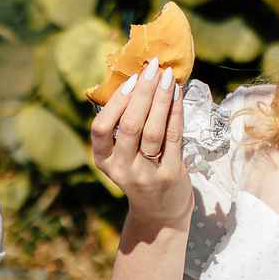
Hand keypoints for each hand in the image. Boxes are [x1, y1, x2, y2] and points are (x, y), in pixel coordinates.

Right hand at [90, 60, 189, 226]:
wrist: (160, 211)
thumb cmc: (140, 170)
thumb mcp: (122, 154)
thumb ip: (124, 125)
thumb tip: (138, 80)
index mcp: (104, 160)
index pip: (100, 129)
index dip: (115, 102)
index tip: (131, 80)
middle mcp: (122, 169)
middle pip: (130, 125)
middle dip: (143, 93)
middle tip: (153, 68)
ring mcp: (146, 174)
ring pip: (153, 130)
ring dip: (161, 99)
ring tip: (168, 76)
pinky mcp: (170, 175)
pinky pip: (173, 137)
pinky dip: (175, 112)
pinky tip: (178, 94)